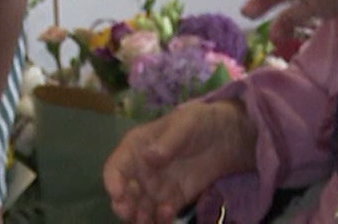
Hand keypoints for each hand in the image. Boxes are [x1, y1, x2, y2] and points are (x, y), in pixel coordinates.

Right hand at [103, 102, 256, 223]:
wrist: (224, 138)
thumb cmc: (198, 123)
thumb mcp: (185, 124)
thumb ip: (167, 141)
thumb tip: (148, 156)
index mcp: (136, 148)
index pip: (116, 167)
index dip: (113, 180)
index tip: (117, 193)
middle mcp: (140, 171)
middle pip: (124, 193)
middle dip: (123, 206)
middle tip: (131, 214)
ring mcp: (155, 188)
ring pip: (139, 208)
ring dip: (139, 218)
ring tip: (147, 221)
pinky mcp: (171, 200)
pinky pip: (161, 214)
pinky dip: (161, 219)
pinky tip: (169, 214)